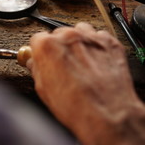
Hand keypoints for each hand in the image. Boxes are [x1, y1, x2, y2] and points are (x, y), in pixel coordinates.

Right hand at [27, 22, 144, 144]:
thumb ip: (37, 70)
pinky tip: (95, 61)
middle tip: (63, 64)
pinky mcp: (109, 43)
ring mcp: (90, 38)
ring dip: (77, 43)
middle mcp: (68, 37)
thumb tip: (35, 64)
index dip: (39, 50)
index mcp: (47, 46)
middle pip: (59, 34)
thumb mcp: (43, 89)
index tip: (43, 56)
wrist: (107, 113)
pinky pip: (99, 37)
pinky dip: (96, 46)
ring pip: (79, 31)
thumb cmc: (75, 104)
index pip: (37, 38)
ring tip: (80, 61)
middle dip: (59, 47)